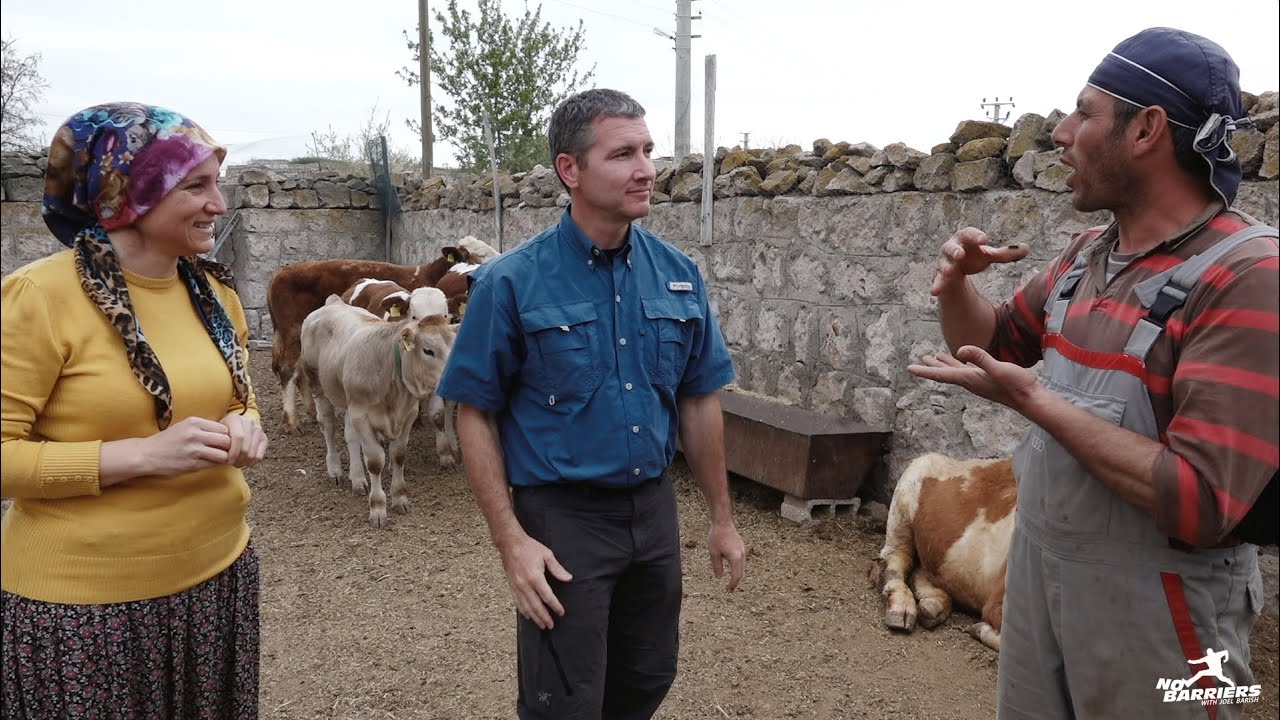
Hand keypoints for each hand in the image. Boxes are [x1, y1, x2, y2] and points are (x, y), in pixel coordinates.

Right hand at [138, 416, 232, 475]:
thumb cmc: (169, 440)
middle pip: (227, 440)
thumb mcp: (185, 426)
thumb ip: (204, 428)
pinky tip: (210, 463)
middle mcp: (195, 434)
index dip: (227, 436)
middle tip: (226, 451)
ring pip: (223, 454)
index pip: (224, 428)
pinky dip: (215, 464)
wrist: (147, 454)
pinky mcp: (192, 464)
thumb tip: (228, 433)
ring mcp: (194, 450)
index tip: (224, 441)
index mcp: (194, 422)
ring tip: (219, 458)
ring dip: (224, 457)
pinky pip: (213, 464)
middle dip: (229, 447)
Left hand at [222, 412, 267, 467]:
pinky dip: (252, 462)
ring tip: (237, 463)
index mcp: (235, 418)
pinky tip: (244, 462)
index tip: (228, 461)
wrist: (231, 426)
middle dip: (238, 460)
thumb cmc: (220, 433)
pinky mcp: (264, 438)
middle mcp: (249, 422)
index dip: (233, 452)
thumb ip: (217, 442)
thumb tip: (221, 456)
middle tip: (231, 464)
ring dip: (244, 462)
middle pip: (246, 447)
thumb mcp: (216, 433)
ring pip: (253, 454)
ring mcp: (258, 430)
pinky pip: (259, 456)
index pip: (238, 437)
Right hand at [499, 535, 572, 629]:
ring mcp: (517, 587)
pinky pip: (517, 602)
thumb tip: (568, 579)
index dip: (555, 606)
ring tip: (541, 625)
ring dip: (534, 618)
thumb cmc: (529, 548)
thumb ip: (557, 569)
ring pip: (526, 607)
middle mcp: (525, 585)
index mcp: (535, 577)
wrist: (510, 544)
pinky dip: (523, 611)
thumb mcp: (547, 555)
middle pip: (536, 606)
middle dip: (544, 617)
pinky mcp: (511, 586)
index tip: (561, 613)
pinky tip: (528, 616)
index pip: (547, 597)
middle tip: (551, 625)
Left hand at [708, 522, 745, 591]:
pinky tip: (732, 569)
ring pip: (742, 567)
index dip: (732, 585)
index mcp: (735, 558)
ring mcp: (743, 550)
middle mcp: (742, 555)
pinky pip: (741, 561)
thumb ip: (717, 566)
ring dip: (737, 575)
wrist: (723, 522)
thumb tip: (719, 577)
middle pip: (741, 573)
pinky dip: (738, 568)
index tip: (727, 590)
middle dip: (735, 582)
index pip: (736, 576)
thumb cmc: (717, 536)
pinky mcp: (741, 547)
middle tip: (729, 590)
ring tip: (731, 582)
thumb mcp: (714, 553)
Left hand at [907, 346, 1040, 411]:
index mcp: (970, 379)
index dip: (925, 371)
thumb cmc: (1017, 385)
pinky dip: (960, 364)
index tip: (910, 369)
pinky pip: (968, 370)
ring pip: (956, 371)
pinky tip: (961, 360)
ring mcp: (979, 381)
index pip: (942, 374)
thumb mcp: (999, 369)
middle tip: (916, 362)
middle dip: (930, 367)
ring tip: (933, 356)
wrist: (1031, 399)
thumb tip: (961, 349)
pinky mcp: (987, 379)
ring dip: (943, 364)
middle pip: (945, 373)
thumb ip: (981, 359)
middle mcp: (971, 381)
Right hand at [931, 227, 1029, 295]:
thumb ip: (1006, 253)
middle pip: (951, 247)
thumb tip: (1027, 248)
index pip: (969, 234)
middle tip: (960, 254)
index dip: (975, 236)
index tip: (984, 240)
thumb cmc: (975, 255)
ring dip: (946, 267)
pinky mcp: (940, 276)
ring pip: (943, 264)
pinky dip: (936, 285)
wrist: (957, 267)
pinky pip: (937, 280)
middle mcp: (952, 248)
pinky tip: (934, 292)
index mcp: (965, 238)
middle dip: (955, 250)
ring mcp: (945, 262)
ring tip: (949, 272)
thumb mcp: (990, 255)